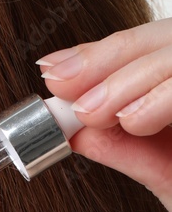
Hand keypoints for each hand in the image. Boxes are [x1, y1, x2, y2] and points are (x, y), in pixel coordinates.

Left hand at [37, 18, 171, 211]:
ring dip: (125, 79)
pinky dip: (159, 97)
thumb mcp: (166, 174)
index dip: (97, 57)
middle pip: (160, 37)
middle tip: (60, 88)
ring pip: (171, 52)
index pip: (144, 50)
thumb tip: (74, 130)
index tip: (52, 73)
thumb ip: (127, 148)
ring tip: (90, 112)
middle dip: (105, 60)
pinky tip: (133, 119)